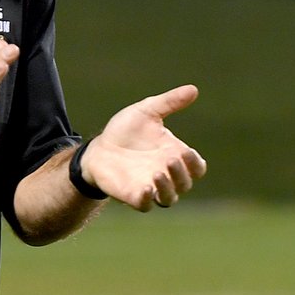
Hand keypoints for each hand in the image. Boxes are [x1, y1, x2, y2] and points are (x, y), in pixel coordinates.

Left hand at [82, 85, 206, 211]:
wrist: (98, 147)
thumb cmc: (125, 131)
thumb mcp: (147, 111)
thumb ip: (169, 102)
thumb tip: (194, 89)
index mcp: (174, 155)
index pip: (196, 167)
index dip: (195, 163)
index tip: (186, 152)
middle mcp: (166, 174)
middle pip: (185, 184)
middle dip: (181, 174)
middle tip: (170, 159)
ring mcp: (150, 187)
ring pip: (169, 199)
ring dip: (168, 189)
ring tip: (157, 173)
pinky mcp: (132, 195)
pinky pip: (146, 205)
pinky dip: (147, 200)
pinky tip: (145, 189)